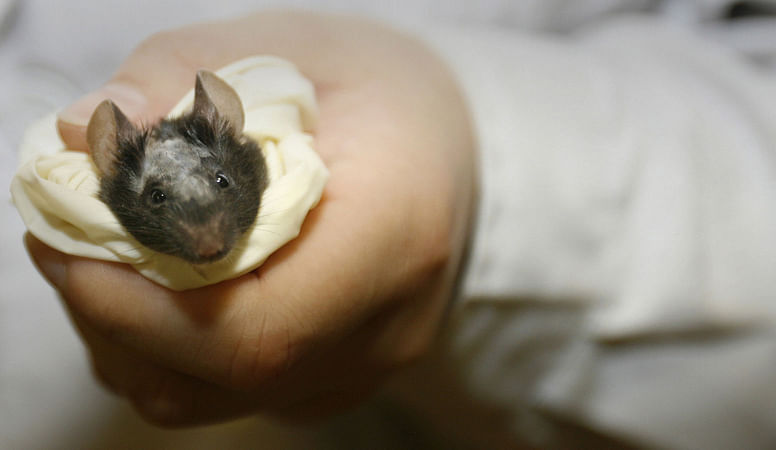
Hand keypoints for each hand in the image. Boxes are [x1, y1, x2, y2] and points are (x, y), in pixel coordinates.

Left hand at [26, 11, 475, 425]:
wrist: (456, 150)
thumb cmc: (380, 89)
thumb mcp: (287, 47)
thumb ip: (179, 77)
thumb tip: (72, 139)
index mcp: (394, 234)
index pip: (253, 328)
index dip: (136, 306)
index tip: (66, 241)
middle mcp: (386, 326)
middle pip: (215, 375)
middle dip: (110, 314)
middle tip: (65, 234)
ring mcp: (362, 365)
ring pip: (206, 398)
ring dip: (126, 336)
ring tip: (104, 256)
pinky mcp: (335, 377)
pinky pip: (226, 392)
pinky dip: (166, 349)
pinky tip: (159, 286)